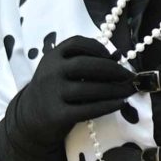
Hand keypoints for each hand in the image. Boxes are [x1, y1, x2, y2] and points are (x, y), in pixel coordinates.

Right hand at [8, 36, 138, 153]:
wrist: (29, 118)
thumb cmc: (56, 89)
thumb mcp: (63, 71)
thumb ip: (87, 62)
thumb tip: (119, 56)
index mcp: (53, 57)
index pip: (76, 43)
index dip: (98, 47)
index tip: (114, 56)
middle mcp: (50, 72)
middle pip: (86, 65)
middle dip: (113, 70)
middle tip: (130, 76)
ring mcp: (52, 94)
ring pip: (89, 89)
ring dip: (115, 89)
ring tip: (130, 90)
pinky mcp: (57, 115)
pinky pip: (88, 109)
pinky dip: (107, 106)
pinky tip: (120, 103)